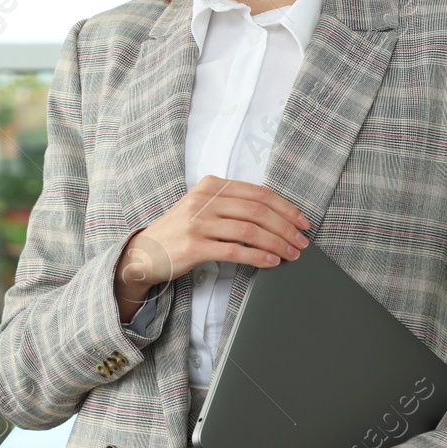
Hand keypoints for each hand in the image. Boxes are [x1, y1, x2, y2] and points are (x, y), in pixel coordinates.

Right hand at [115, 176, 310, 300]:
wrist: (144, 253)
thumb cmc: (180, 232)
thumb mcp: (203, 207)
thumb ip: (231, 205)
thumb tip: (275, 217)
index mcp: (211, 185)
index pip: (258, 193)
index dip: (285, 207)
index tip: (302, 222)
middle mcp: (205, 200)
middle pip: (258, 210)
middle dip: (286, 227)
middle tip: (302, 242)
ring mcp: (198, 222)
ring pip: (250, 230)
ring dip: (277, 243)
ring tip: (292, 254)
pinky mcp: (194, 246)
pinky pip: (235, 250)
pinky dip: (258, 256)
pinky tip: (272, 262)